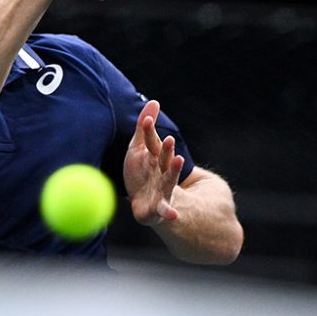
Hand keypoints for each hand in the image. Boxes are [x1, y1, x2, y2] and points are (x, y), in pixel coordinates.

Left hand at [124, 100, 183, 225]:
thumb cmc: (141, 174)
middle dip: (166, 149)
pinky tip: (173, 214)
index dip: (148, 132)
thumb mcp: (138, 150)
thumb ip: (144, 129)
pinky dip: (169, 212)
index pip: (151, 142)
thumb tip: (155, 101)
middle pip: (163, 159)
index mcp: (154, 157)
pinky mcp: (158, 208)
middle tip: (169, 139)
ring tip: (178, 161)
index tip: (146, 121)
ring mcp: (162, 189)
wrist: (146, 204)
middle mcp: (161, 172)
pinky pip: (164, 210)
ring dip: (173, 170)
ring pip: (169, 179)